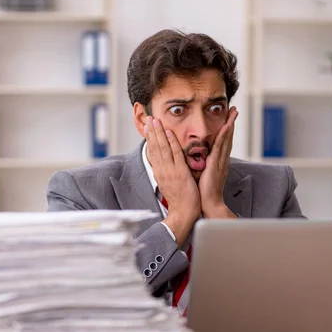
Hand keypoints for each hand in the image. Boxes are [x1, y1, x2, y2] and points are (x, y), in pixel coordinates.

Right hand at [144, 116, 200, 244]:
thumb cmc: (179, 200)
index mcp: (159, 172)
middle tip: (148, 118)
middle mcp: (162, 170)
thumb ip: (165, 173)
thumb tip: (162, 165)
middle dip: (151, 131)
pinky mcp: (179, 172)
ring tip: (155, 120)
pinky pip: (175, 154)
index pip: (153, 151)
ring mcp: (170, 170)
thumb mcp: (168, 184)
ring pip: (162, 148)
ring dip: (159, 132)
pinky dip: (172, 143)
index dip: (150, 138)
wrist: (183, 213)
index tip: (148, 127)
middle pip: (155, 147)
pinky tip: (169, 133)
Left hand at [199, 106, 238, 218]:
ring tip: (233, 112)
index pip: (222, 141)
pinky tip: (226, 126)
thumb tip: (197, 157)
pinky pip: (221, 146)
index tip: (228, 117)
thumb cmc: (204, 191)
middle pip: (227, 137)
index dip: (225, 128)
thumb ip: (202, 164)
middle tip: (234, 109)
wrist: (209, 203)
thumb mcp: (203, 173)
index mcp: (218, 161)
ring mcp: (221, 161)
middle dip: (231, 122)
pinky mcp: (216, 164)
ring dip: (230, 124)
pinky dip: (224, 135)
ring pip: (226, 138)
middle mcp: (222, 159)